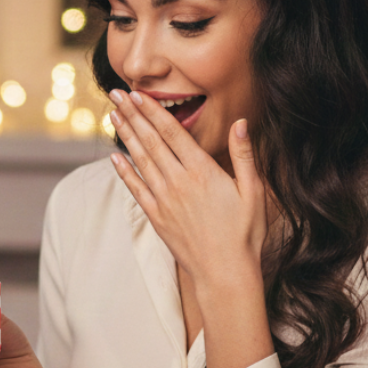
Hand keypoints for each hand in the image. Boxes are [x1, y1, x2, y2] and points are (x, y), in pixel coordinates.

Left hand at [107, 89, 267, 295]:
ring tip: (113, 115)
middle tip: (117, 93)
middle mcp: (179, 182)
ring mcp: (165, 199)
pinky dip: (123, 171)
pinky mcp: (156, 217)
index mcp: (203, 172)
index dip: (153, 111)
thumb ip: (244, 156)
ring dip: (126, 135)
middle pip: (151, 141)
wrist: (225, 274)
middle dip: (133, 115)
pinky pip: (135, 189)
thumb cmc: (244, 233)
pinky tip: (113, 156)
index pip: (173, 133)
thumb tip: (241, 122)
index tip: (138, 94)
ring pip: (140, 160)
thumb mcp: (254, 192)